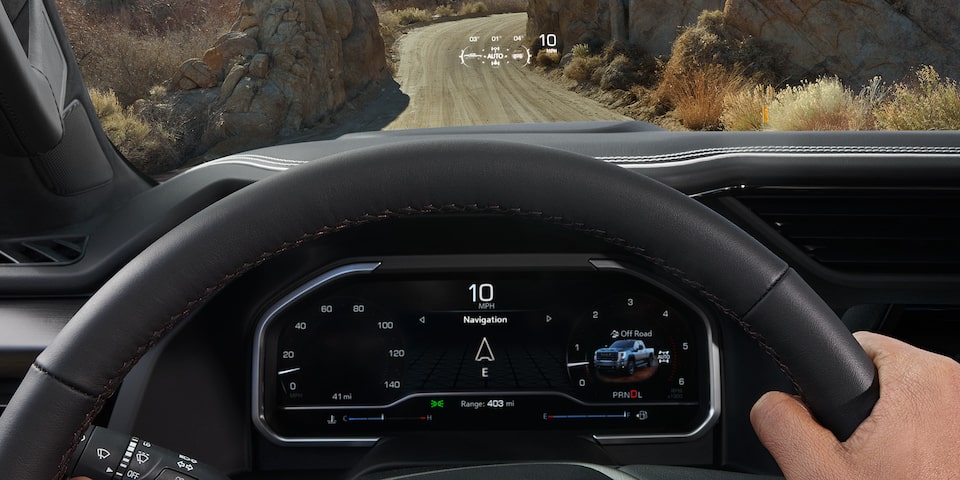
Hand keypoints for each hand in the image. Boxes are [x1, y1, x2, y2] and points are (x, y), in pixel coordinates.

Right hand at [751, 331, 959, 478]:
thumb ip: (781, 422)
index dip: (833, 388)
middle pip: (890, 381)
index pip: (858, 347)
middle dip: (869, 420)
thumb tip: (770, 404)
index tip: (838, 429)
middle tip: (863, 467)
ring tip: (888, 479)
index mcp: (924, 378)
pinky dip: (924, 455)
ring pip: (916, 412)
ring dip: (899, 441)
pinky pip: (938, 435)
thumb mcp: (817, 475)